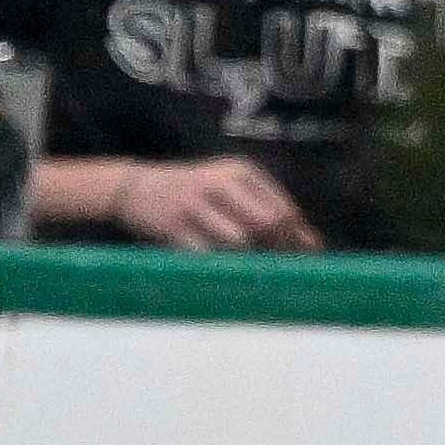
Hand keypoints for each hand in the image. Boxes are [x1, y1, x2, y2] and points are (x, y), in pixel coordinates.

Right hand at [94, 154, 315, 250]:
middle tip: (284, 271)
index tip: (306, 259)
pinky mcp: (173, 226)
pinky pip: (207, 254)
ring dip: (250, 262)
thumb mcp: (227, 186)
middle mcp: (219, 183)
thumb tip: (312, 243)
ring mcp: (194, 204)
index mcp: (239, 171)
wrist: (132, 188)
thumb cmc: (190, 193)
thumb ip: (265, 208)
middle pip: (266, 223)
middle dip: (279, 251)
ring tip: (254, 273)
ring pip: (240, 242)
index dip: (298, 238)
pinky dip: (221, 267)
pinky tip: (225, 272)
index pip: (283, 209)